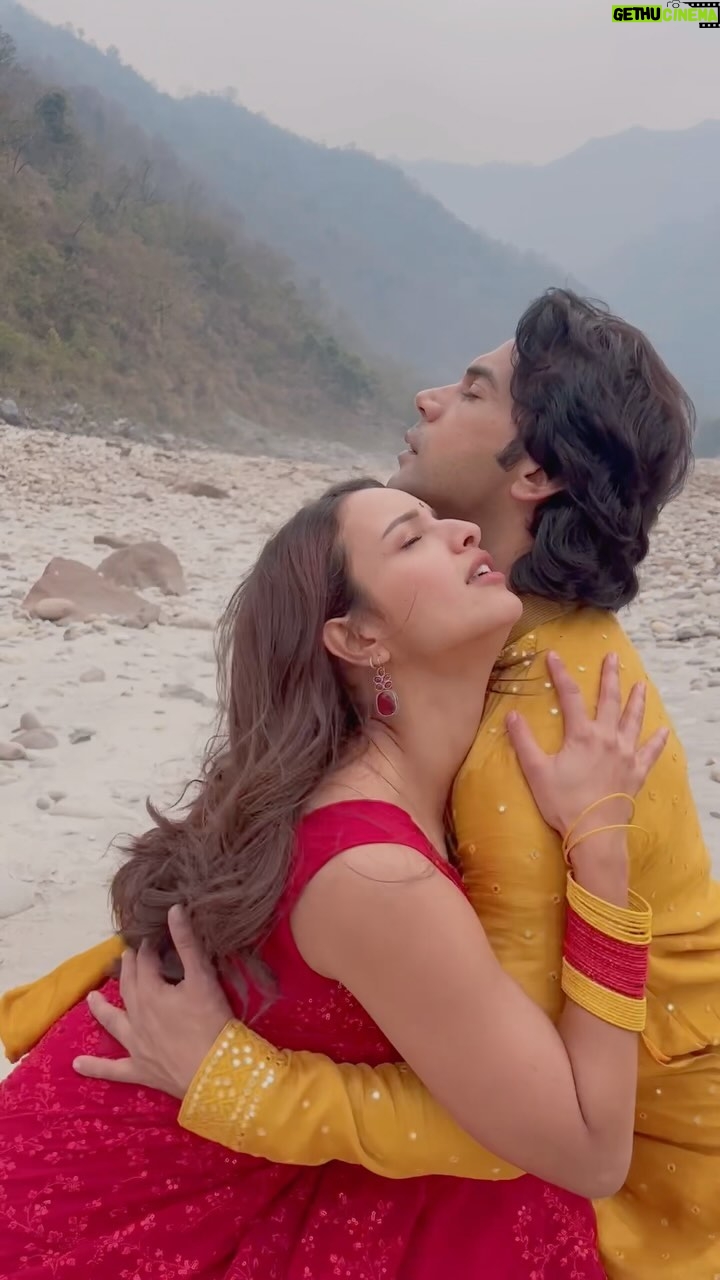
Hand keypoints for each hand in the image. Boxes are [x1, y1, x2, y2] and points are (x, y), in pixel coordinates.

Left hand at [73, 905, 232, 1097]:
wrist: (215, 1071)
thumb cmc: (212, 1021)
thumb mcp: (203, 977)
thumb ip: (187, 943)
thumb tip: (173, 909)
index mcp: (150, 991)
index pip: (146, 962)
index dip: (148, 947)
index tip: (152, 935)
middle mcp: (136, 1015)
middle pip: (128, 986)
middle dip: (129, 969)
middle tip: (127, 956)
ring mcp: (135, 1044)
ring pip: (113, 1022)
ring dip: (101, 1009)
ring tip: (91, 998)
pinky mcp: (140, 1069)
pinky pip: (112, 1069)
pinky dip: (95, 1067)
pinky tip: (77, 1065)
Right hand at [506, 651, 668, 839]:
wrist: (594, 832)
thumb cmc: (563, 802)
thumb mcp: (536, 771)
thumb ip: (523, 741)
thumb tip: (512, 715)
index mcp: (582, 735)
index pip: (570, 696)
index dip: (560, 674)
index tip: (554, 656)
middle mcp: (607, 738)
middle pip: (610, 700)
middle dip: (610, 676)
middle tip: (612, 657)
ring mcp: (625, 754)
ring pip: (634, 720)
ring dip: (637, 700)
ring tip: (641, 684)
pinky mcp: (636, 772)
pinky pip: (650, 752)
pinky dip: (657, 741)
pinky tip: (663, 731)